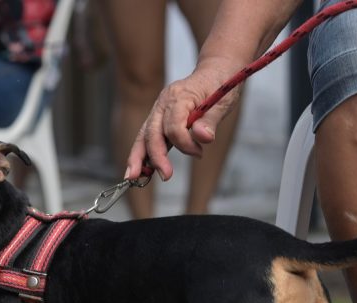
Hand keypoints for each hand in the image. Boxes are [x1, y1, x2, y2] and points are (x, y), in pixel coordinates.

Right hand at [125, 58, 242, 181]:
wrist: (216, 71)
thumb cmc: (221, 85)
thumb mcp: (223, 102)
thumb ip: (210, 121)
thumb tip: (202, 138)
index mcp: (179, 96)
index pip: (174, 126)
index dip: (185, 144)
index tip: (199, 153)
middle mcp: (164, 102)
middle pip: (152, 132)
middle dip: (156, 156)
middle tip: (165, 176)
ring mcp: (159, 109)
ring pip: (144, 135)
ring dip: (138, 157)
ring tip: (133, 177)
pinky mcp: (159, 117)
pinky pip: (148, 136)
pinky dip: (143, 153)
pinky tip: (139, 169)